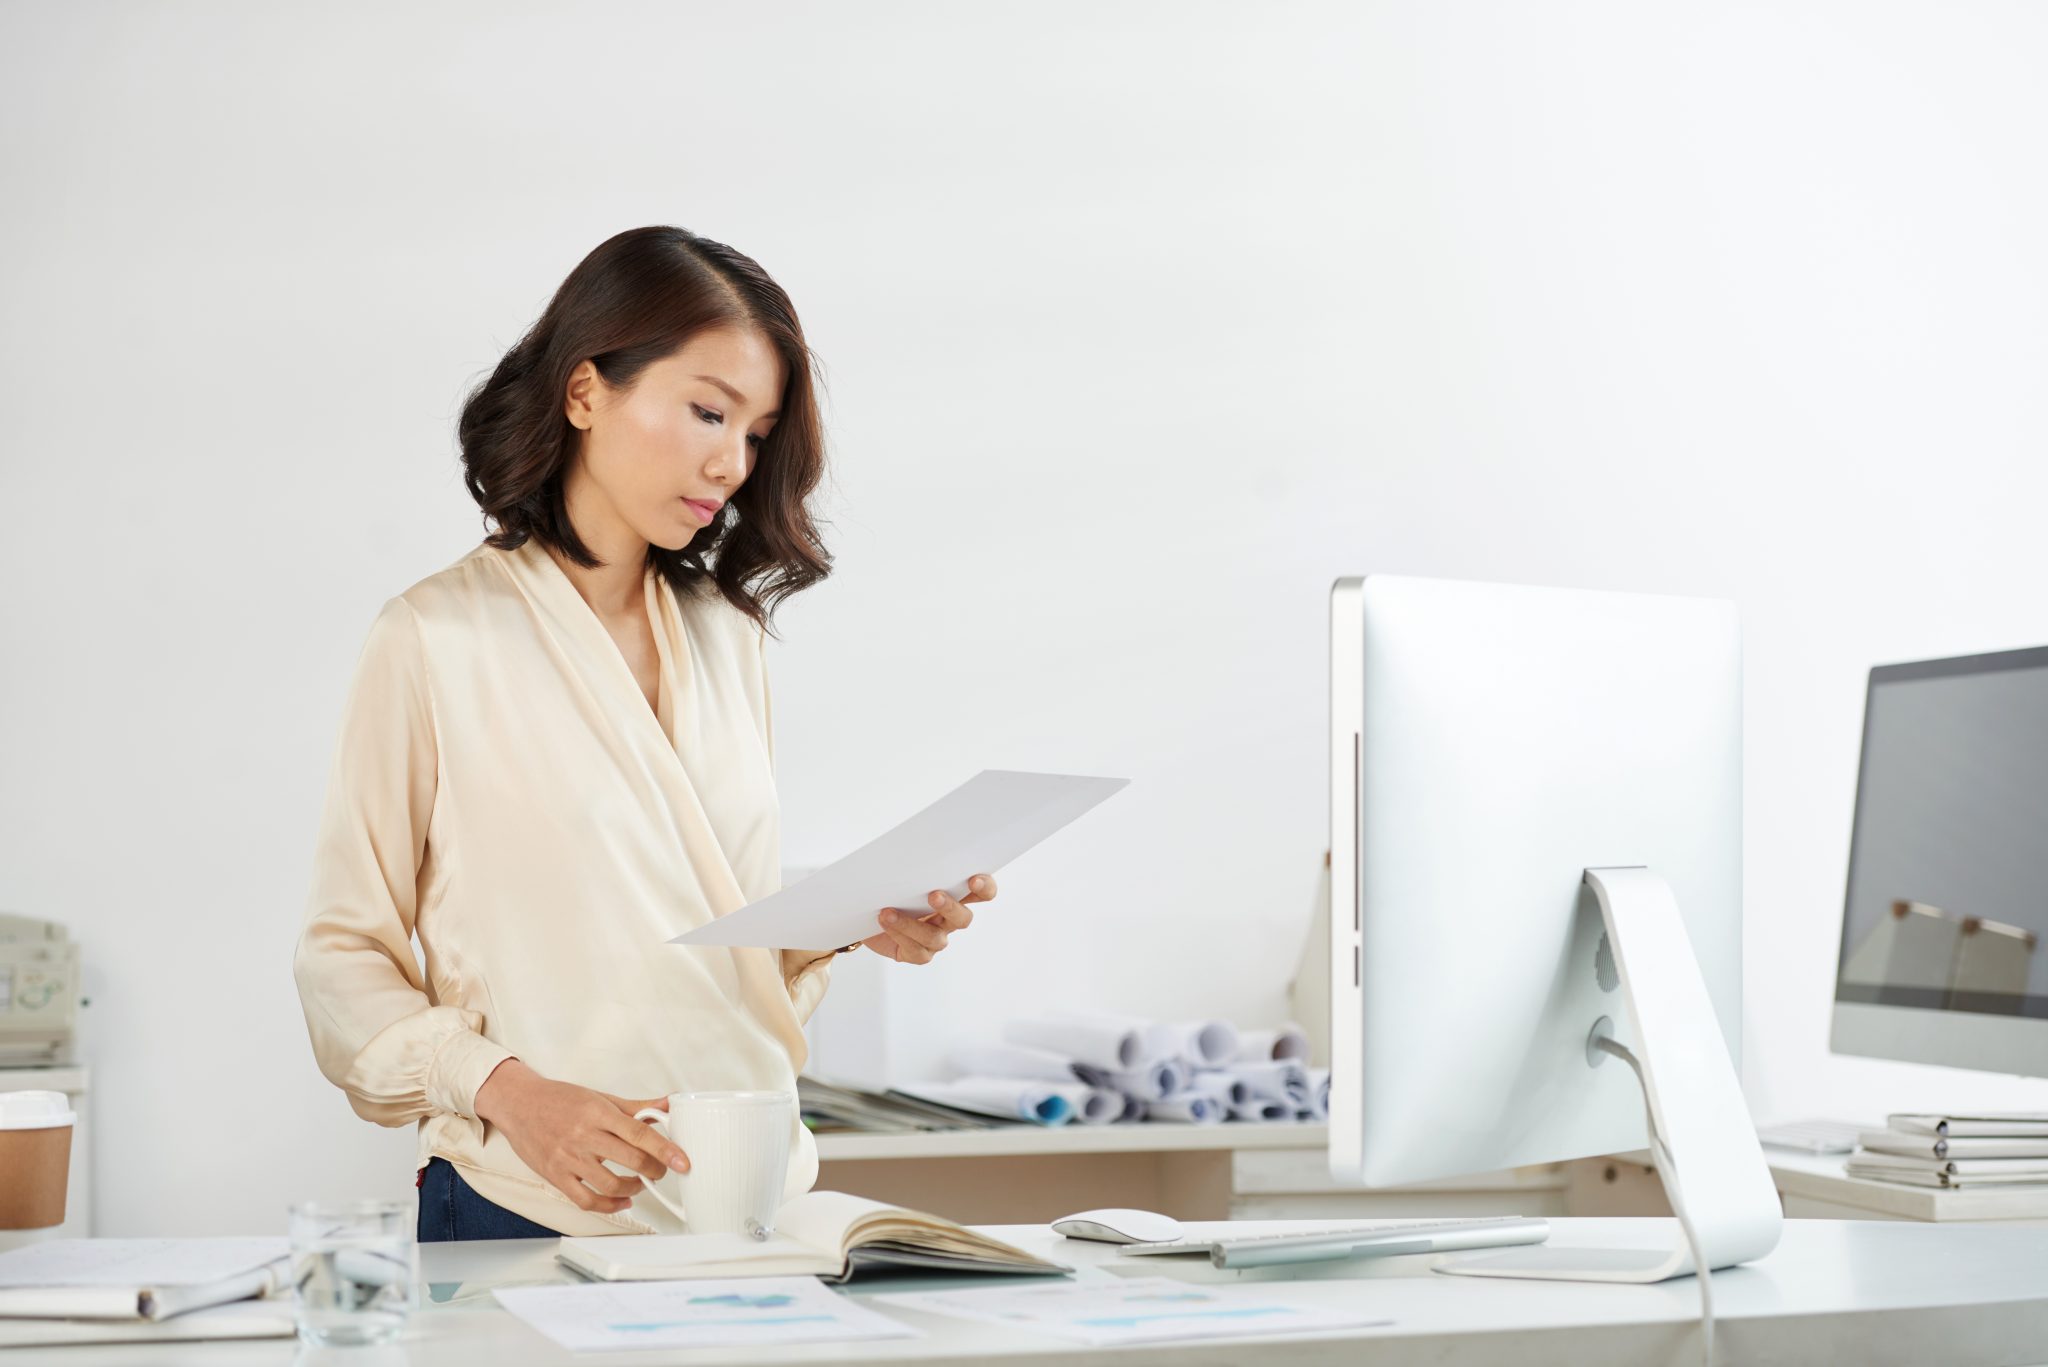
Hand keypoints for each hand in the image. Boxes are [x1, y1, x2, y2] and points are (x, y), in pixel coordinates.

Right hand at [472, 1059, 690, 1214]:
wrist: (519, 1104)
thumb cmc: (561, 1099)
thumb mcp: (600, 1097)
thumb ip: (636, 1106)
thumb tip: (669, 1104)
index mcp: (598, 1113)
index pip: (640, 1133)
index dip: (666, 1149)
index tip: (683, 1161)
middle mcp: (584, 1136)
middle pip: (631, 1160)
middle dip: (655, 1170)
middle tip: (662, 1170)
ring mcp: (568, 1158)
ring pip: (611, 1184)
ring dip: (635, 1188)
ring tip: (641, 1183)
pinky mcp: (556, 1176)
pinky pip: (586, 1200)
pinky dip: (609, 1206)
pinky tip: (622, 1201)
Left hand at [861, 872, 995, 963]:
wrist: (867, 913)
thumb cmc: (891, 888)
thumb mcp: (903, 871)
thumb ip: (916, 863)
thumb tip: (911, 848)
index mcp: (955, 895)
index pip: (982, 892)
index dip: (985, 887)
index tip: (974, 879)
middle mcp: (949, 919)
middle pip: (963, 918)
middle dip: (950, 907)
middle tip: (934, 895)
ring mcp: (935, 939)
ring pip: (935, 938)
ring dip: (911, 924)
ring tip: (889, 911)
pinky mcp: (918, 954)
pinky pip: (914, 949)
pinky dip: (898, 933)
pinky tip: (884, 920)